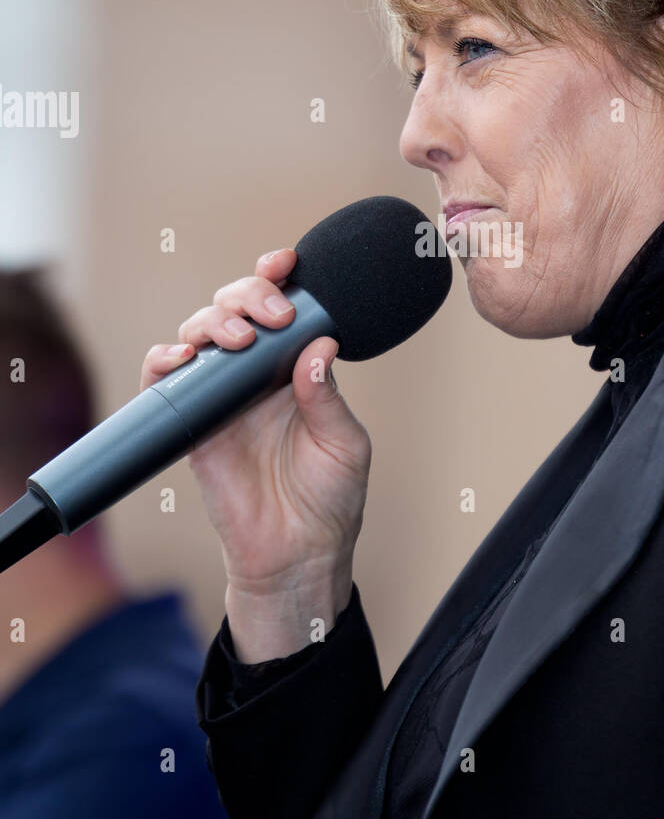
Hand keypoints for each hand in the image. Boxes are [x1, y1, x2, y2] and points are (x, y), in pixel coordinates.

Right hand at [140, 248, 371, 655]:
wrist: (297, 556)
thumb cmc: (330, 500)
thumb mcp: (345, 444)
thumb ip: (327, 396)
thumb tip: (319, 344)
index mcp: (297, 368)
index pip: (282, 308)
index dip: (277, 277)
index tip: (288, 262)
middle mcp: (256, 374)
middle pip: (235, 308)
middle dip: (248, 294)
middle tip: (273, 316)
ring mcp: (220, 396)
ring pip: (200, 332)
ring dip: (213, 321)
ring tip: (240, 341)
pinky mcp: (191, 424)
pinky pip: (164, 381)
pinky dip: (165, 359)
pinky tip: (185, 357)